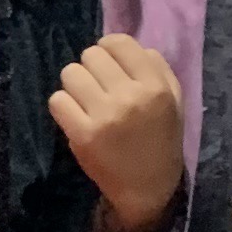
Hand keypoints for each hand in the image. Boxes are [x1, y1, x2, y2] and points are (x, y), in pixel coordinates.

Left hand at [51, 34, 184, 231]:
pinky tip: (76, 116)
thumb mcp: (173, 101)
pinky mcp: (83, 134)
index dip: (109, 49)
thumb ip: (158, 69)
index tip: (110, 66)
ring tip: (86, 101)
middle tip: (98, 87)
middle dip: (92, 68)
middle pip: (91, 55)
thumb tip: (132, 45)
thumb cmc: (160, 141)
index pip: (119, 42)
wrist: (147, 188)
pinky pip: (57, 99)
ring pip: (70, 73)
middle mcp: (130, 97)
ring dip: (76, 85)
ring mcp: (105, 115)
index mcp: (155, 87)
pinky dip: (63, 106)